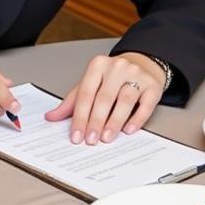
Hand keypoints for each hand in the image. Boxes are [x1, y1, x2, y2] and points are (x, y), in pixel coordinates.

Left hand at [44, 52, 163, 144]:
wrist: (141, 64)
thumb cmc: (111, 78)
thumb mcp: (90, 84)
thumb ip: (72, 101)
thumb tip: (51, 117)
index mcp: (97, 66)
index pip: (85, 93)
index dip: (79, 116)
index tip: (76, 135)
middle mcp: (117, 67)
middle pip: (104, 98)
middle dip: (95, 121)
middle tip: (91, 140)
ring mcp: (137, 75)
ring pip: (124, 100)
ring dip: (114, 122)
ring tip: (106, 138)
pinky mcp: (153, 85)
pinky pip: (145, 104)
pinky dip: (137, 118)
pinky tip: (129, 130)